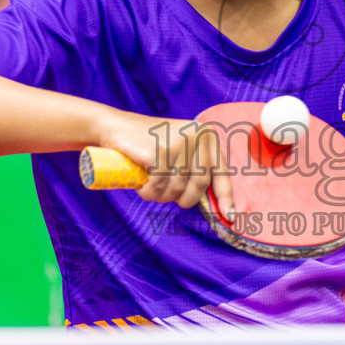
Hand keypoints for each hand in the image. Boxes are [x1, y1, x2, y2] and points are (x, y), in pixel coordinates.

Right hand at [98, 110, 236, 217]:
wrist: (113, 126)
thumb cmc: (148, 146)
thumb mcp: (180, 152)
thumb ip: (197, 169)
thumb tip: (220, 206)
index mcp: (206, 136)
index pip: (221, 172)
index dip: (226, 198)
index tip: (231, 217)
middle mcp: (197, 135)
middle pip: (199, 184)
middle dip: (183, 199)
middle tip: (166, 196)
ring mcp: (178, 141)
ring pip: (177, 188)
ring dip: (161, 196)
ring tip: (150, 186)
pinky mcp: (159, 149)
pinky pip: (158, 186)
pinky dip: (148, 192)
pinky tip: (141, 184)